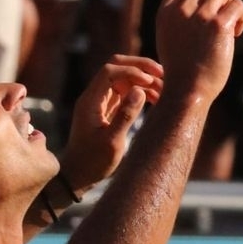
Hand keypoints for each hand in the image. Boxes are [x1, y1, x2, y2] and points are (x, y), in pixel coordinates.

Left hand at [61, 55, 163, 186]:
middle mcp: (93, 98)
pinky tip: (156, 99)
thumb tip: (140, 90)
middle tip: (162, 75)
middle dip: (140, 67)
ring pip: (123, 78)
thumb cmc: (93, 162)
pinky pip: (125, 92)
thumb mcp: (112, 142)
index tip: (150, 82)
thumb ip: (126, 115)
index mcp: (90, 102)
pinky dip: (140, 91)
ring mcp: (100, 103)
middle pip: (116, 67)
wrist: (79, 175)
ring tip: (163, 90)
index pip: (110, 71)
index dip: (132, 71)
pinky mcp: (107, 110)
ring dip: (143, 80)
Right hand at [155, 0, 242, 102]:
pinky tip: (235, 34)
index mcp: (165, 14)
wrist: (187, 92)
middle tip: (220, 16)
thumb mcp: (170, 38)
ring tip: (228, 24)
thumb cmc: (181, 70)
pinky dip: (241, 18)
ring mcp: (199, 17)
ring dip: (230, 3)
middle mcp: (180, 11)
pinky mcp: (218, 26)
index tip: (203, 0)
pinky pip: (237, 5)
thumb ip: (180, 16)